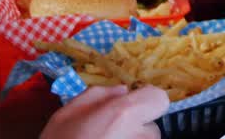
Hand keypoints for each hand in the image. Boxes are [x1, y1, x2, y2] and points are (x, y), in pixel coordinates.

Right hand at [39, 85, 168, 138]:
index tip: (132, 109)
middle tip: (108, 136)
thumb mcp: (65, 115)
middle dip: (134, 129)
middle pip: (150, 127)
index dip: (146, 102)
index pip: (159, 99)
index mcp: (123, 114)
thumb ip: (97, 96)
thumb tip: (122, 90)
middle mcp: (141, 136)